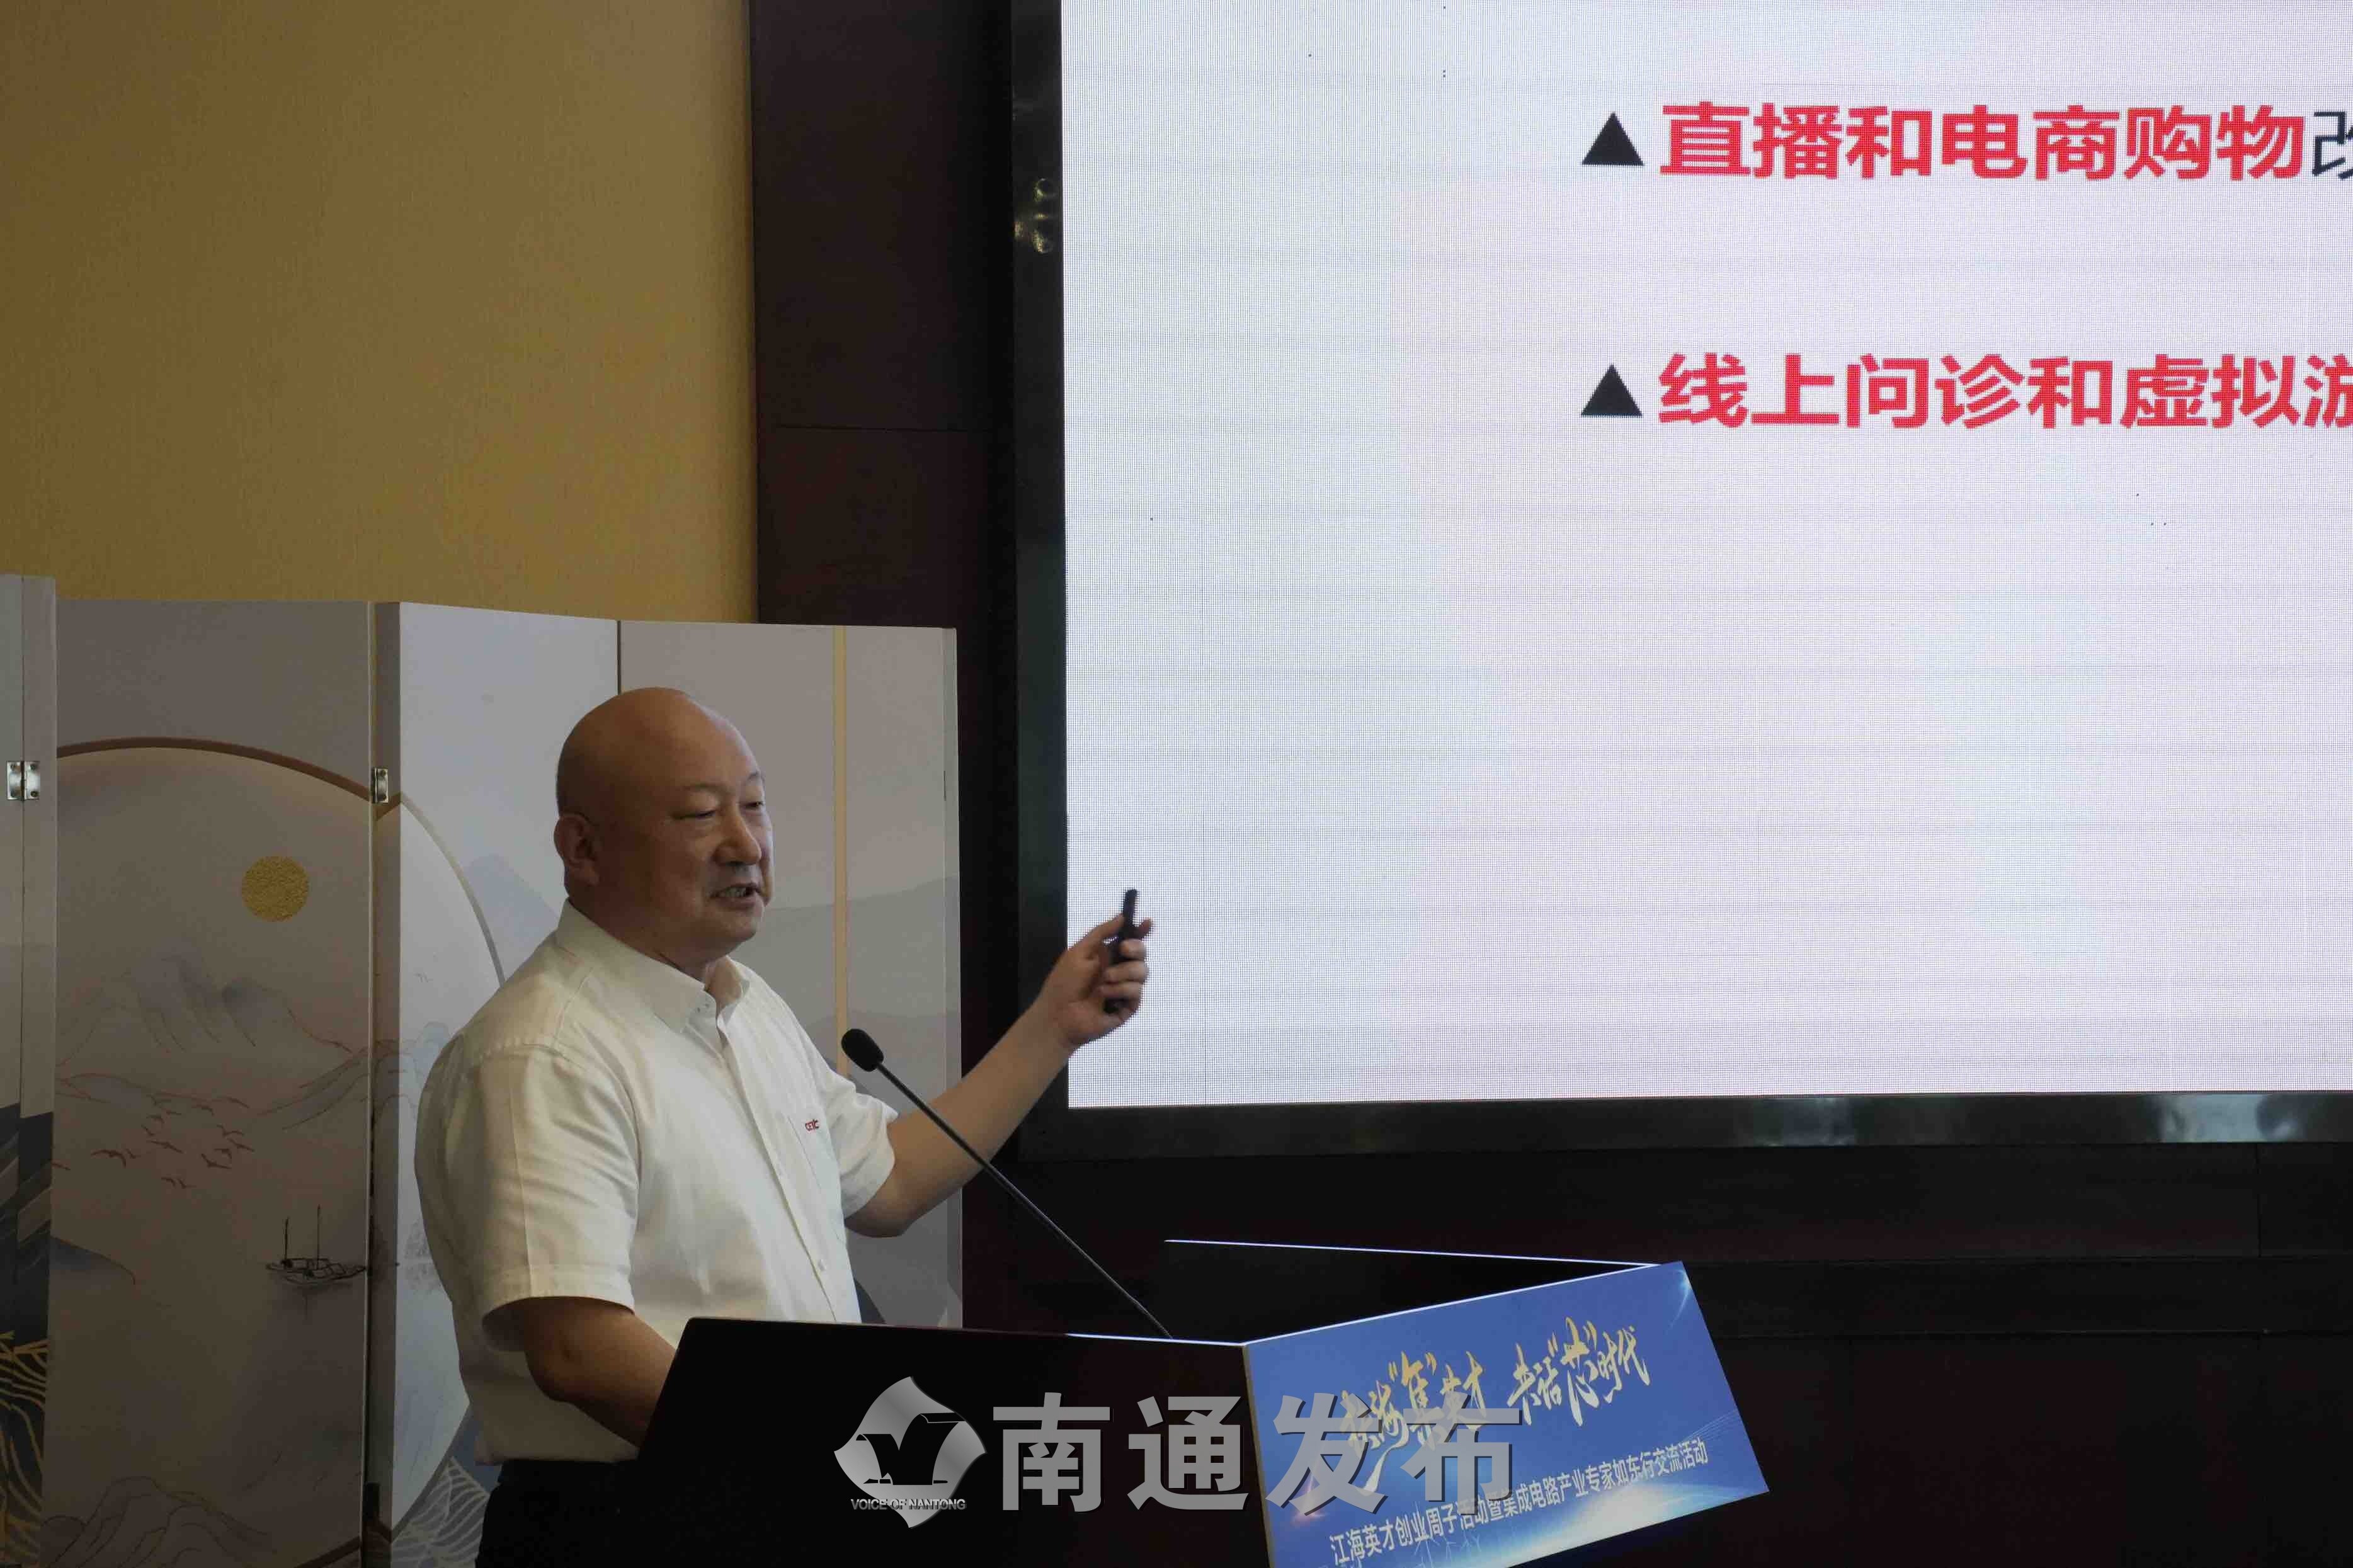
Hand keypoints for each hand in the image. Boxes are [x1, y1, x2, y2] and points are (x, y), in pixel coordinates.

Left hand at [1027, 908, 1152, 1050]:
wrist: (1059, 1015)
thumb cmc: (1064, 983)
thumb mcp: (1079, 952)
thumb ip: (1101, 933)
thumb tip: (1121, 916)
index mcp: (1106, 957)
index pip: (1129, 942)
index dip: (1140, 932)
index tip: (1148, 923)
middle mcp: (1118, 971)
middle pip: (1141, 955)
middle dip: (1136, 949)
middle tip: (1124, 950)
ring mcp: (1124, 989)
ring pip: (1142, 972)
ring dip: (1123, 973)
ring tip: (1104, 980)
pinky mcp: (1127, 1007)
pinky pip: (1136, 992)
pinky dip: (1121, 990)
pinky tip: (1104, 995)